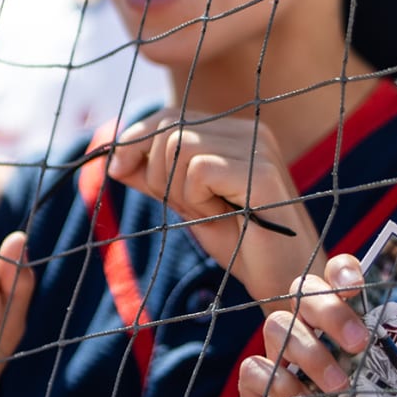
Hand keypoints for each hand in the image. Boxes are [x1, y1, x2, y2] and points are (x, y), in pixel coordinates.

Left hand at [107, 110, 317, 300]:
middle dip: (157, 173)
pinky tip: (221, 216)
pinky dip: (196, 200)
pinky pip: (198, 170)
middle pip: (169, 128)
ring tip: (208, 213)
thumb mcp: (186, 204)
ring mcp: (259, 148)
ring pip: (179, 146)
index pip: (170, 115)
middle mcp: (249, 131)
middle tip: (185, 207)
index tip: (116, 170)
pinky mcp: (262, 172)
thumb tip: (113, 158)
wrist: (282, 280)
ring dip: (178, 190)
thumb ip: (155, 178)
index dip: (135, 139)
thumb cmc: (239, 244)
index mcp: (234, 133)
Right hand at [238, 255, 396, 396]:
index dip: (344, 270)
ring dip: (308, 349)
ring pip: (277, 325)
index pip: (340, 278)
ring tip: (338, 387)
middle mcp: (319, 337)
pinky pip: (253, 371)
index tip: (358, 285)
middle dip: (329, 308)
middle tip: (360, 342)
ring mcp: (287, 365)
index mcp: (358, 328)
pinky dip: (276, 382)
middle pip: (304, 291)